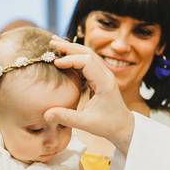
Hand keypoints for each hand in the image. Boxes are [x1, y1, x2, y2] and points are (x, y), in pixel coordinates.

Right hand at [46, 37, 134, 152]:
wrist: (122, 126)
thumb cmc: (107, 125)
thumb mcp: (86, 124)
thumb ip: (66, 118)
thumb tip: (46, 114)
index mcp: (104, 83)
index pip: (87, 62)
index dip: (71, 59)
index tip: (56, 63)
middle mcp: (106, 74)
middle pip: (87, 52)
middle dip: (69, 46)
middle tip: (51, 42)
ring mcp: (104, 74)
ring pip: (88, 54)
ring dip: (72, 48)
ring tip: (55, 43)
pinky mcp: (100, 77)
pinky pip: (87, 61)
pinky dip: (75, 56)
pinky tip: (63, 55)